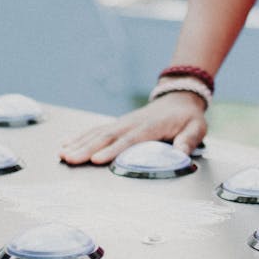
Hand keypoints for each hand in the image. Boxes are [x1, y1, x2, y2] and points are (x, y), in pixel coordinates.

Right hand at [59, 92, 207, 165]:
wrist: (179, 99)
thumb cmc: (187, 118)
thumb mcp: (196, 128)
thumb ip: (188, 140)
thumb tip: (181, 153)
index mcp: (151, 127)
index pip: (129, 140)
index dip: (112, 150)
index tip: (96, 159)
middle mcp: (132, 123)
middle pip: (107, 137)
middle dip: (86, 149)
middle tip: (70, 159)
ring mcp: (122, 123)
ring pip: (97, 133)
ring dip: (79, 143)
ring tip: (62, 154)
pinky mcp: (117, 124)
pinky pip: (96, 130)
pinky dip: (80, 136)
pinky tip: (66, 143)